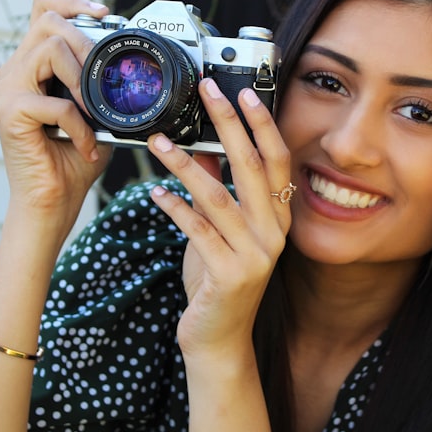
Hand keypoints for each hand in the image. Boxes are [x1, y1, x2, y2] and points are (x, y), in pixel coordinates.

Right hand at [0, 0, 111, 225]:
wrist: (54, 201)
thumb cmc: (73, 161)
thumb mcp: (97, 115)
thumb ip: (102, 88)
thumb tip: (131, 69)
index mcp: (33, 66)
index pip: (43, 9)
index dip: (72, 2)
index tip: (104, 13)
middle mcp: (15, 71)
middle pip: (47, 21)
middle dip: (85, 41)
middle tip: (103, 78)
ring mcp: (9, 90)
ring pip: (49, 49)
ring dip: (82, 80)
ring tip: (94, 112)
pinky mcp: (11, 113)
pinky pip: (56, 103)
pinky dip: (80, 125)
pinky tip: (87, 145)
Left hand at [147, 79, 291, 360]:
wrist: (219, 339)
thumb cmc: (217, 281)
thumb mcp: (219, 231)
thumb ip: (216, 192)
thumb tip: (201, 148)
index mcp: (277, 219)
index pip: (276, 161)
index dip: (262, 125)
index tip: (244, 92)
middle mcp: (273, 234)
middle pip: (252, 167)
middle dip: (228, 124)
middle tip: (207, 92)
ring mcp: (255, 255)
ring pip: (219, 196)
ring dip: (185, 165)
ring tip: (158, 141)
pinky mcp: (231, 275)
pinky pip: (198, 231)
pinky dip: (175, 208)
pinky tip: (154, 192)